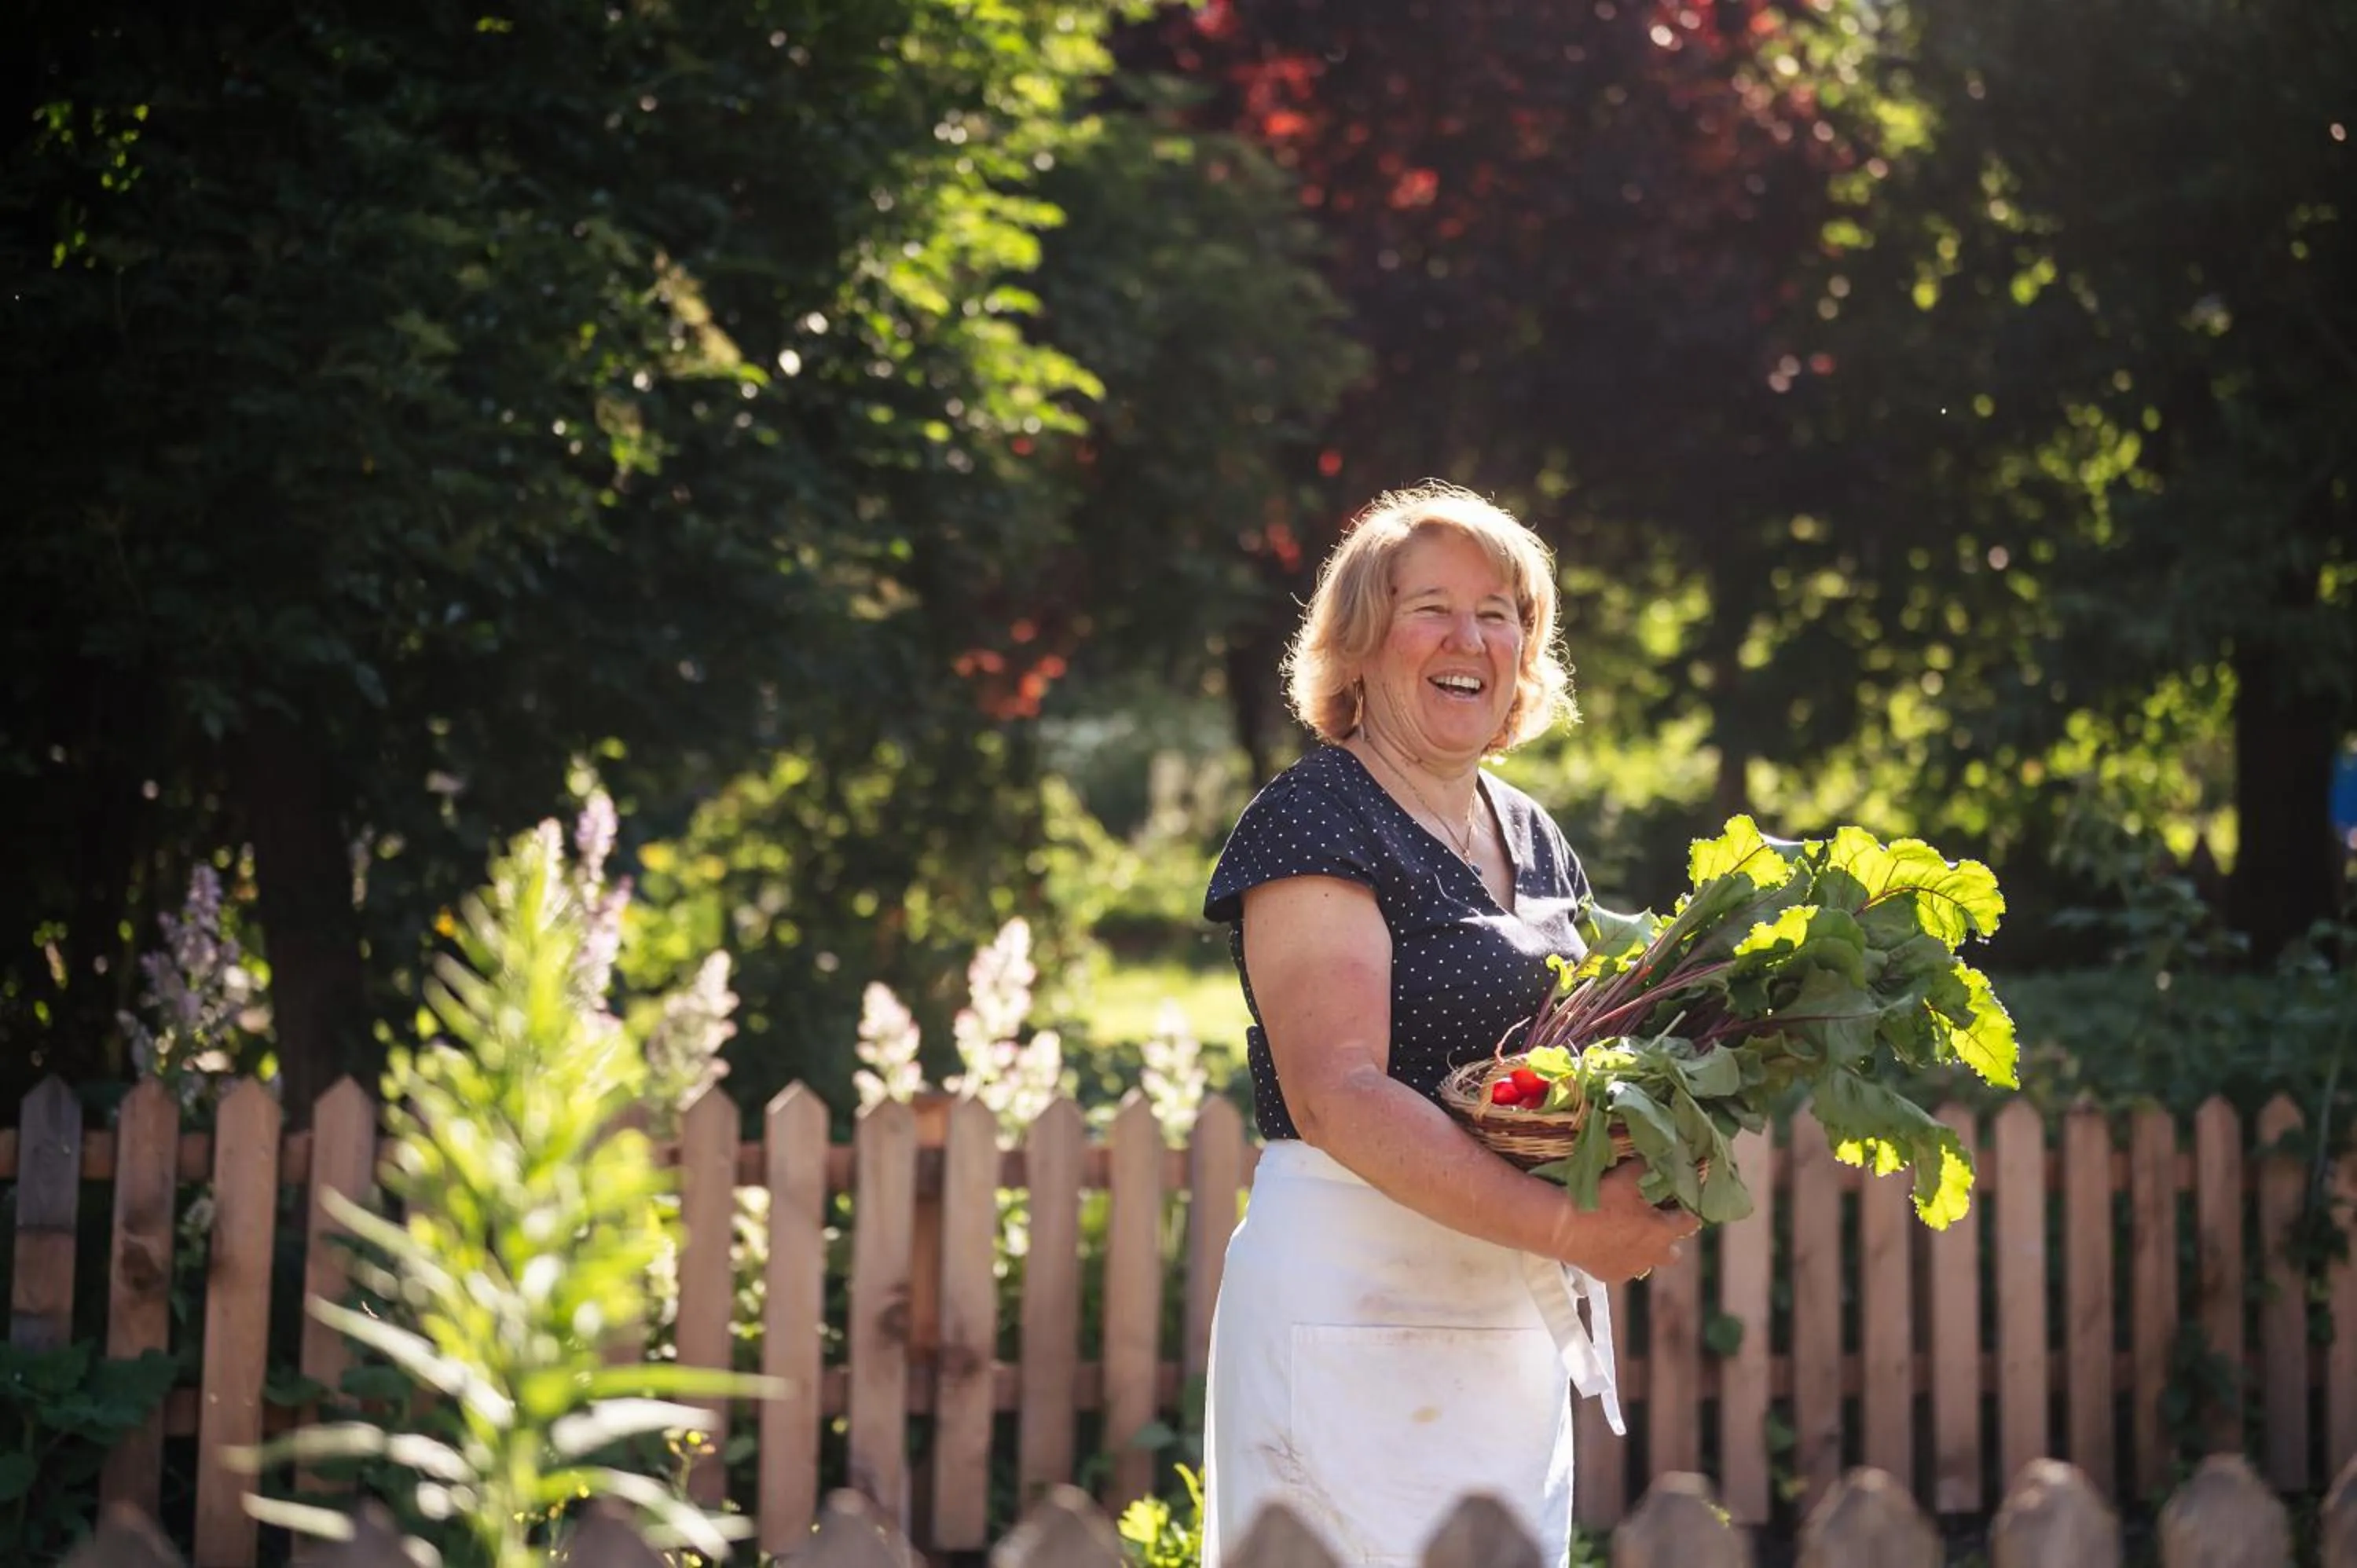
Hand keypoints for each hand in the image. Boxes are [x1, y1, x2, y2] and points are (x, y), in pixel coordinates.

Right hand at [1540, 1161, 1698, 1283]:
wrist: (1565, 1228)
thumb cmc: (1601, 1200)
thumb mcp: (1625, 1177)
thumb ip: (1645, 1168)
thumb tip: (1655, 1158)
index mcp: (1663, 1231)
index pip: (1690, 1222)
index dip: (1688, 1210)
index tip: (1681, 1202)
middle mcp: (1653, 1255)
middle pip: (1673, 1252)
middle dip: (1667, 1239)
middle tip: (1653, 1222)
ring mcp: (1633, 1268)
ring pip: (1647, 1261)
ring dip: (1643, 1249)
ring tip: (1626, 1233)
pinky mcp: (1613, 1276)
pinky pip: (1623, 1267)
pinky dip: (1620, 1257)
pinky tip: (1606, 1243)